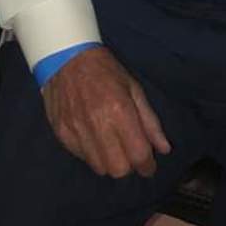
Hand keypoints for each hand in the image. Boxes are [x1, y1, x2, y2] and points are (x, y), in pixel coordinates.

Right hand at [42, 46, 170, 177]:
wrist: (67, 56)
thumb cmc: (106, 71)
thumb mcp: (134, 89)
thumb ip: (150, 121)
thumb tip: (164, 148)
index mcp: (120, 111)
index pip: (138, 155)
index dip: (147, 166)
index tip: (148, 165)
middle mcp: (98, 124)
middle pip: (119, 169)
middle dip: (128, 166)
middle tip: (128, 153)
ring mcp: (77, 130)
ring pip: (100, 168)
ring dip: (109, 162)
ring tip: (110, 145)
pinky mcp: (62, 133)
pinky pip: (82, 158)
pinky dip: (92, 154)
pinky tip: (93, 138)